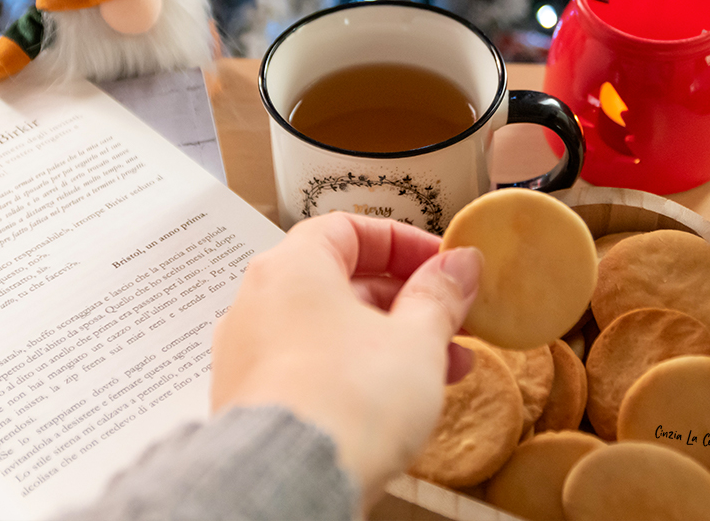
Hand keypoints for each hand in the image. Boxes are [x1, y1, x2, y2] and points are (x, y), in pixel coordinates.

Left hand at [210, 212, 481, 508]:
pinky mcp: (252, 399)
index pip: (350, 229)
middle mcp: (259, 301)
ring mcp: (249, 352)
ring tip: (447, 368)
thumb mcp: (416, 340)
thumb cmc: (348, 400)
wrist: (292, 481)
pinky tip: (402, 400)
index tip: (443, 265)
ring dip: (390, 341)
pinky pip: (311, 367)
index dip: (404, 242)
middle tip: (453, 320)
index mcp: (293, 266)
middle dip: (407, 301)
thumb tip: (459, 265)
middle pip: (340, 281)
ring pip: (330, 329)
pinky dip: (356, 372)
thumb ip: (440, 296)